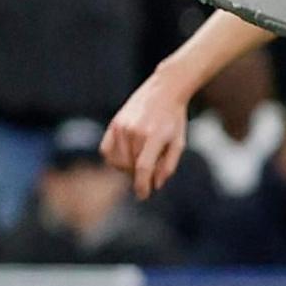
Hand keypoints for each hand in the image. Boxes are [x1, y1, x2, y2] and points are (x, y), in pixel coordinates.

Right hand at [101, 73, 191, 199]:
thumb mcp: (178, 142)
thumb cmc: (174, 118)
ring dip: (127, 168)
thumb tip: (155, 185)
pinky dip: (113, 159)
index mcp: (154, 136)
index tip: (143, 195)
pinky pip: (106, 150)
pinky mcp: (114, 123)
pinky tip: (124, 157)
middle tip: (149, 170)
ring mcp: (123, 126)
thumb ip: (168, 165)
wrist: (164, 89)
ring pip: (118, 161)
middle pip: (131, 167)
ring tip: (140, 159)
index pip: (143, 168)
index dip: (142, 186)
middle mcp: (136, 131)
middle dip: (139, 175)